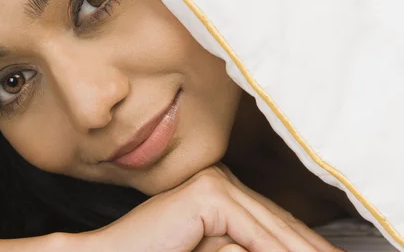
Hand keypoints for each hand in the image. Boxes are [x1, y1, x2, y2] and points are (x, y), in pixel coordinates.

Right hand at [83, 164, 341, 251]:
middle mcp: (220, 177)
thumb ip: (240, 246)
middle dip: (309, 247)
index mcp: (219, 187)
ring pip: (270, 229)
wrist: (112, 251)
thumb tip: (283, 248)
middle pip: (278, 222)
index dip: (304, 242)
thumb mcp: (211, 249)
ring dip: (302, 251)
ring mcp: (214, 181)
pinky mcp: (207, 194)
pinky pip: (253, 234)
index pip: (272, 219)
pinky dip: (276, 251)